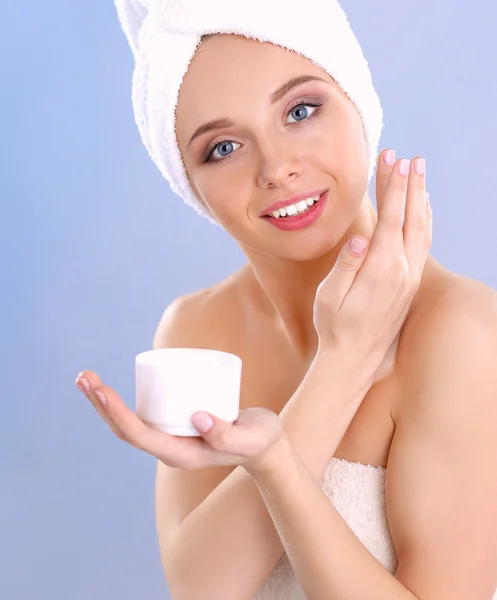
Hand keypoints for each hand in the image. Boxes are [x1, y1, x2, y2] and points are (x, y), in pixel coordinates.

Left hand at [75, 371, 285, 472]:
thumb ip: (229, 433)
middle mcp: (169, 449)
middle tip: (84, 378)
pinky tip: (112, 388)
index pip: (139, 436)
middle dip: (101, 405)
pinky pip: (141, 417)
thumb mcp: (251, 437)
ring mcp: (170, 439)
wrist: (263, 445)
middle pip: (125, 431)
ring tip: (87, 380)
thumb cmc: (258, 440)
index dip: (117, 414)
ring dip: (103, 404)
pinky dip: (121, 403)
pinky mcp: (174, 427)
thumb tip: (198, 417)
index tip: (101, 390)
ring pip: (128, 425)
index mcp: (181, 455)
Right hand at [313, 150, 431, 375]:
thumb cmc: (334, 328)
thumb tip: (360, 239)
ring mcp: (409, 279)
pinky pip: (423, 245)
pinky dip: (425, 222)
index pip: (391, 219)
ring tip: (419, 175)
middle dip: (410, 186)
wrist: (353, 359)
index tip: (394, 161)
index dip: (393, 188)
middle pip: (410, 219)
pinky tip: (423, 211)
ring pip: (422, 230)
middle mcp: (402, 272)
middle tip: (410, 158)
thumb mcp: (329, 298)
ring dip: (421, 200)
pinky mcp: (410, 286)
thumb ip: (346, 267)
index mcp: (380, 271)